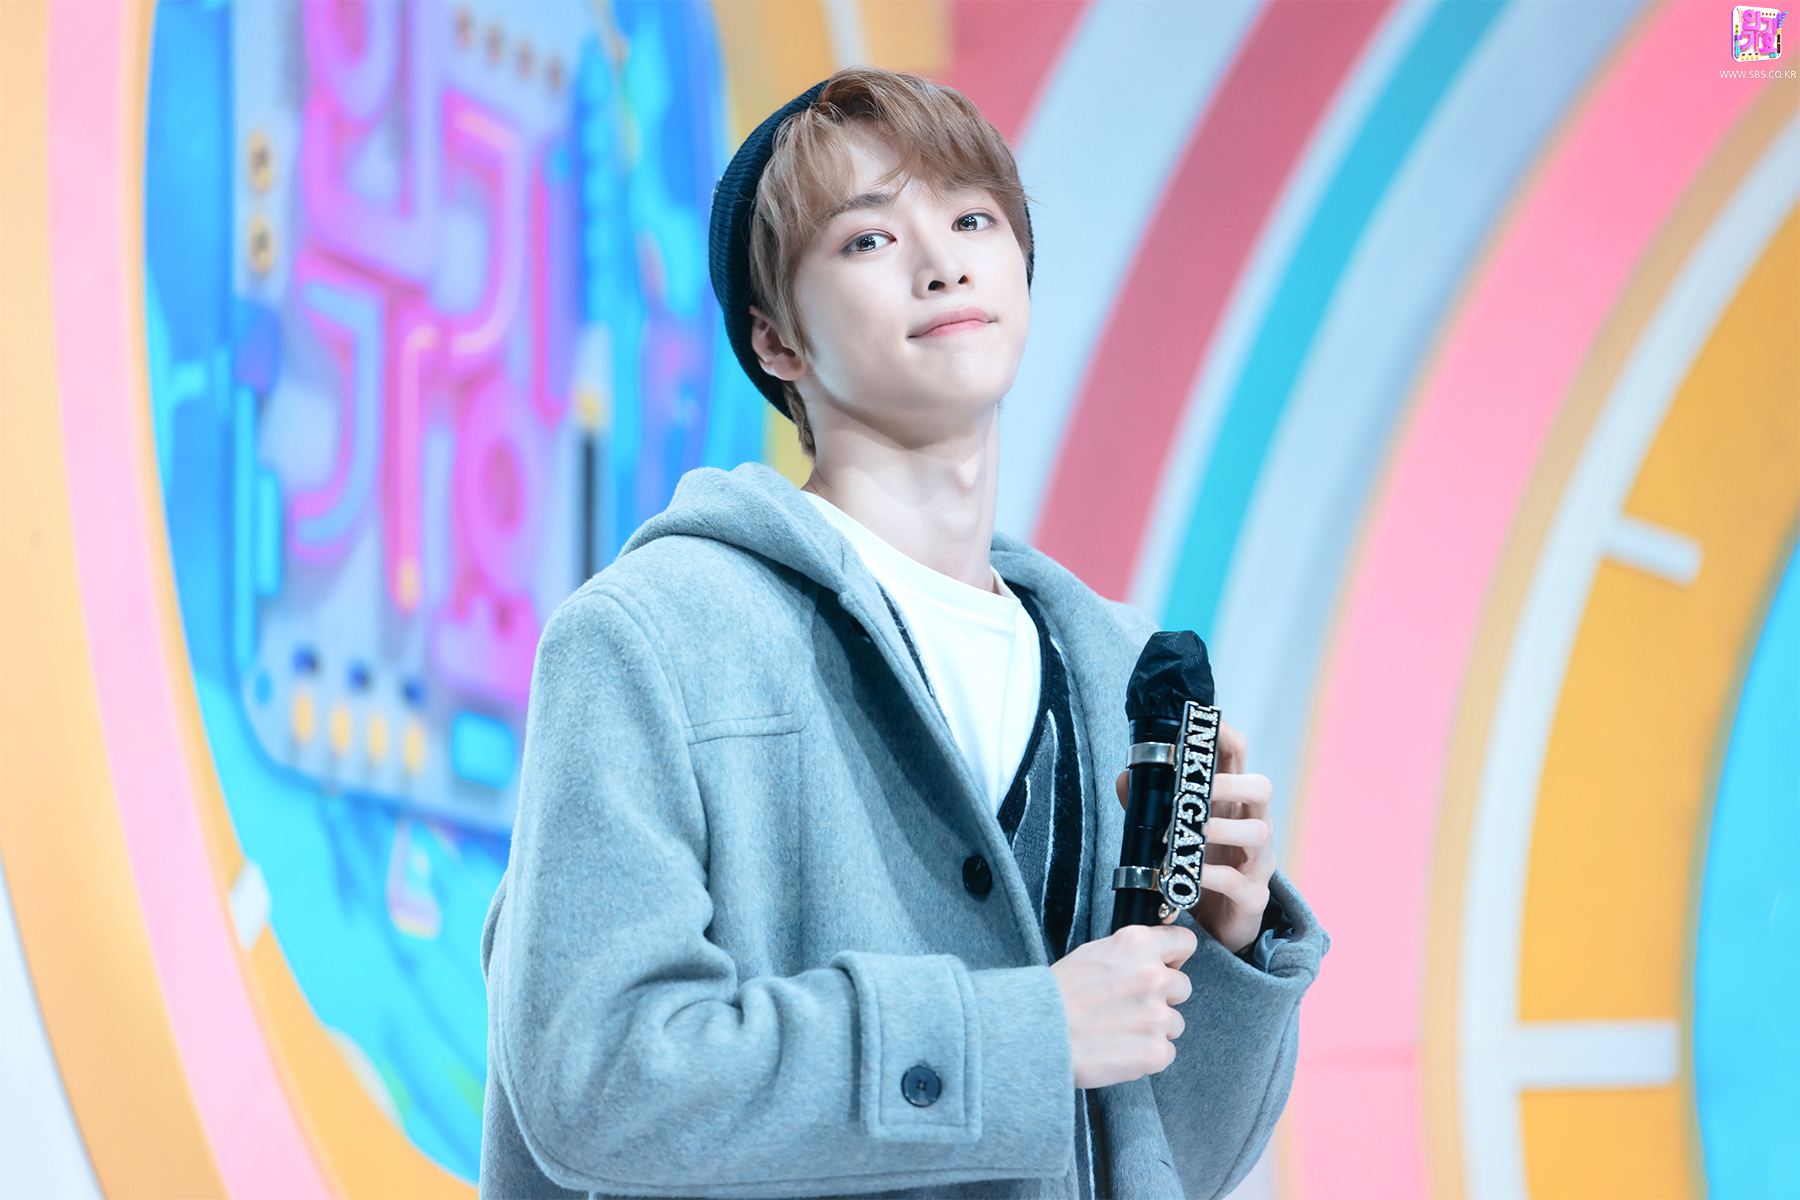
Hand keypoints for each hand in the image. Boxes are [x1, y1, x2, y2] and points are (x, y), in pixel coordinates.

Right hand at [1049, 923, 1195, 1087]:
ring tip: (1120, 1030)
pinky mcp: (1155, 1051)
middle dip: (1163, 996)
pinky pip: (1167, 1052)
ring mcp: (1157, 1015)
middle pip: (1183, 986)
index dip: (1174, 957)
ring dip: (1154, 1028)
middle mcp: (1153, 975)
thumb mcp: (1093, 952)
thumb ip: (1131, 953)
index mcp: (1138, 944)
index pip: (1185, 943)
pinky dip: (1147, 1054)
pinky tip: (1121, 1049)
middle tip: (1130, 1006)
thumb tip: (1157, 959)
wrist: (1037, 1034)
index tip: (1167, 966)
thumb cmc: (1058, 995)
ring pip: (1175, 1022)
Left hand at [1114, 720, 1274, 953]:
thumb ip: (1148, 804)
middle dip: (1230, 784)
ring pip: (1259, 832)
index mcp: (1232, 803)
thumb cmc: (1198, 866)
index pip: (1239, 759)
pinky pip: (1241, 881)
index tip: (1204, 725)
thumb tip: (1125, 776)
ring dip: (1222, 829)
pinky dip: (1214, 876)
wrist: (1219, 924)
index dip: (1226, 737)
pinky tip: (1191, 875)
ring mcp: (1258, 861)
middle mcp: (1252, 825)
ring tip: (1193, 834)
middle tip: (1198, 792)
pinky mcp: (1254, 896)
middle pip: (1262, 788)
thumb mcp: (1173, 831)